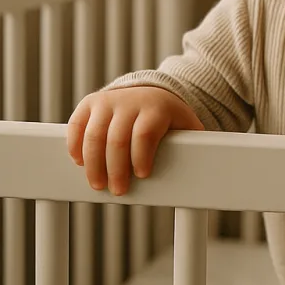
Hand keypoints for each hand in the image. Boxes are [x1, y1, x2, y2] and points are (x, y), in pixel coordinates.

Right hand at [67, 86, 202, 195]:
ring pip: (93, 134)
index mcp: (157, 108)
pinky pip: (76, 125)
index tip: (142, 176)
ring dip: (93, 163)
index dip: (141, 156)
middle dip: (115, 168)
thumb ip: (195, 145)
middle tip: (118, 190)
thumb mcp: (187, 127)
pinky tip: (79, 163)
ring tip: (98, 184)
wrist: (153, 93)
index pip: (145, 133)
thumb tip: (209, 172)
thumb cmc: (171, 119)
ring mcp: (108, 101)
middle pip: (116, 138)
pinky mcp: (90, 104)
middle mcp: (130, 101)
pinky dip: (75, 146)